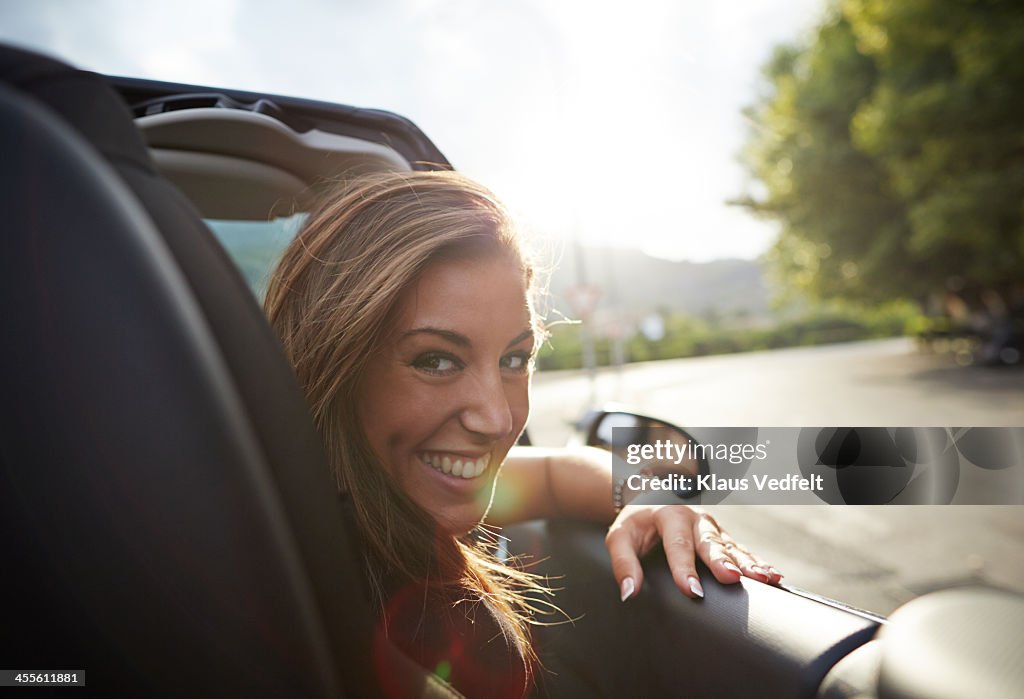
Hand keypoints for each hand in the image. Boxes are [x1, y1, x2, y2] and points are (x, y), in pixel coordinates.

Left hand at [605, 505, 781, 600]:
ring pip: (732, 545)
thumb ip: (623, 563)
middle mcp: (695, 518)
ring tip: (765, 578)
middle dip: (722, 561)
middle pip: (710, 542)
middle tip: (732, 578)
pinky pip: (742, 549)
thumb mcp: (619, 537)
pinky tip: (774, 576)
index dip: (684, 569)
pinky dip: (757, 562)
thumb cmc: (635, 523)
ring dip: (749, 562)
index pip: (677, 545)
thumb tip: (629, 593)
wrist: (651, 497)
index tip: (692, 591)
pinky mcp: (722, 536)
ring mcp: (712, 527)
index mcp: (668, 515)